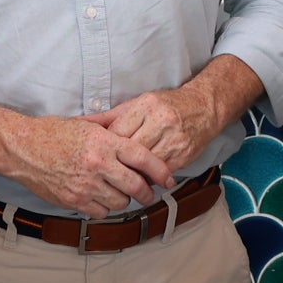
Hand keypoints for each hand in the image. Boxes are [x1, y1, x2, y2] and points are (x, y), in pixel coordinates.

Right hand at [0, 114, 174, 216]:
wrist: (22, 149)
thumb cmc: (53, 134)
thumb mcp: (87, 126)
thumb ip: (112, 136)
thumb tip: (136, 146)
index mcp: (105, 143)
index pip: (144, 159)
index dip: (161, 171)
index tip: (168, 179)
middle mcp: (99, 164)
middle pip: (136, 186)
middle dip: (147, 193)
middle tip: (149, 194)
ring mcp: (86, 185)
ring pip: (120, 202)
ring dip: (124, 200)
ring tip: (120, 193)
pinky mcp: (74, 200)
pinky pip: (101, 212)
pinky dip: (105, 208)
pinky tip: (101, 199)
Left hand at [87, 84, 219, 175]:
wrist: (204, 108)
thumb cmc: (166, 105)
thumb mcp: (137, 104)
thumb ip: (108, 116)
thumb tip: (79, 122)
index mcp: (146, 107)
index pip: (118, 132)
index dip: (107, 147)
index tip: (100, 154)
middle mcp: (161, 123)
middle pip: (130, 151)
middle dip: (117, 163)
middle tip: (105, 172)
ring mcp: (174, 140)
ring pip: (145, 166)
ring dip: (132, 174)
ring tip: (121, 179)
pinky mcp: (183, 156)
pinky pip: (160, 174)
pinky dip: (148, 178)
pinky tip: (141, 178)